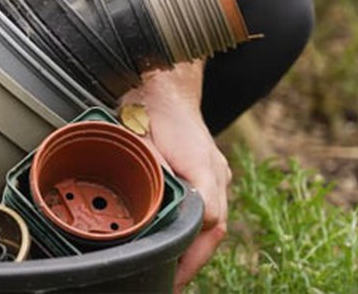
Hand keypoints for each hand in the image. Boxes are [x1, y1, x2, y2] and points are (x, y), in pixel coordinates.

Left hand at [122, 63, 229, 292]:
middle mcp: (216, 173)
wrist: (164, 83)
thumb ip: (149, 167)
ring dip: (196, 248)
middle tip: (171, 283)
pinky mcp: (211, 172)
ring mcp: (217, 173)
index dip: (191, 250)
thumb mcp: (140, 137)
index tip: (174, 272)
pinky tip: (179, 244)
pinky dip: (196, 230)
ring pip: (215, 221)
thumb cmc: (148, 108)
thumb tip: (149, 196)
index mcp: (202, 167)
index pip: (208, 219)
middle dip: (193, 259)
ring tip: (173, 273)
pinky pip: (210, 209)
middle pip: (215, 228)